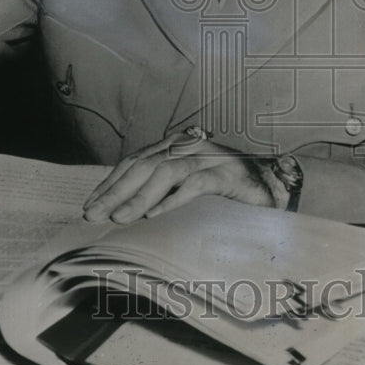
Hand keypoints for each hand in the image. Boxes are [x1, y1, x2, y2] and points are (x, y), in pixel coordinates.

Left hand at [83, 130, 289, 223]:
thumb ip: (162, 188)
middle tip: (93, 214)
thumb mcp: (189, 186)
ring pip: (166, 173)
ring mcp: (209, 159)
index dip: (111, 182)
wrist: (275, 186)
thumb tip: (123, 209)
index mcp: (176, 147)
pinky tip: (155, 214)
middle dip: (115, 191)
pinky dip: (173, 198)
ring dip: (139, 196)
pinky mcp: (227, 175)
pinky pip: (195, 184)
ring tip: (119, 218)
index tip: (90, 204)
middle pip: (144, 165)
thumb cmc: (228, 191)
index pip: (135, 161)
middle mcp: (190, 147)